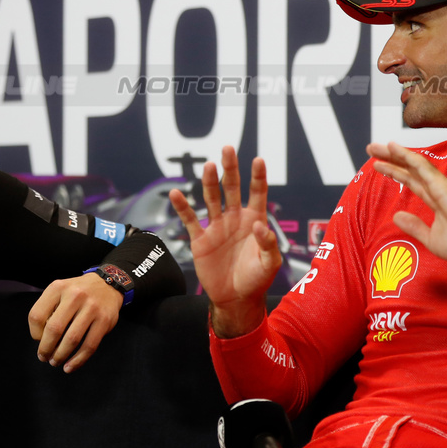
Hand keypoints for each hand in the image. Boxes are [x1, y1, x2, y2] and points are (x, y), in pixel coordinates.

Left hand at [28, 273, 123, 372]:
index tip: (38, 340)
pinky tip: (70, 366)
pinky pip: (89, 346)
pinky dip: (78, 360)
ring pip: (72, 339)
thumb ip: (48, 309)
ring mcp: (91, 308)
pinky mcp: (104, 320)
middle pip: (54, 329)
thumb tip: (41, 340)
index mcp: (58, 288)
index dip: (34, 333)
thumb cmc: (77, 293)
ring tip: (55, 362)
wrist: (107, 284)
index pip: (37, 315)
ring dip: (60, 356)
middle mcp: (75, 295)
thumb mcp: (60, 291)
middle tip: (44, 357)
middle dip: (46, 348)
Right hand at [169, 146, 280, 336]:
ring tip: (208, 166)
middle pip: (231, 188)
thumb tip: (258, 225)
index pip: (257, 193)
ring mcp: (217, 227)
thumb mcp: (270, 264)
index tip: (258, 159)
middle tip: (227, 149)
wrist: (235, 299)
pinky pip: (190, 219)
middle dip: (230, 169)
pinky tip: (176, 193)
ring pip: (211, 198)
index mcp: (254, 220)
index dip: (257, 177)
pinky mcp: (200, 239)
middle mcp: (234, 219)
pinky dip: (183, 207)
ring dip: (209, 182)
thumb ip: (268, 243)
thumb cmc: (256, 280)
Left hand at [365, 141, 446, 262]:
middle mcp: (436, 189)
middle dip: (390, 158)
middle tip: (371, 149)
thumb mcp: (431, 238)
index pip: (411, 181)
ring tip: (376, 147)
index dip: (395, 171)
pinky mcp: (442, 186)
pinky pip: (421, 166)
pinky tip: (393, 148)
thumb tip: (396, 216)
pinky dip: (406, 156)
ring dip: (394, 154)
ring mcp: (440, 186)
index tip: (378, 165)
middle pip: (409, 169)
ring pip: (413, 164)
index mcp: (435, 200)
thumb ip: (414, 226)